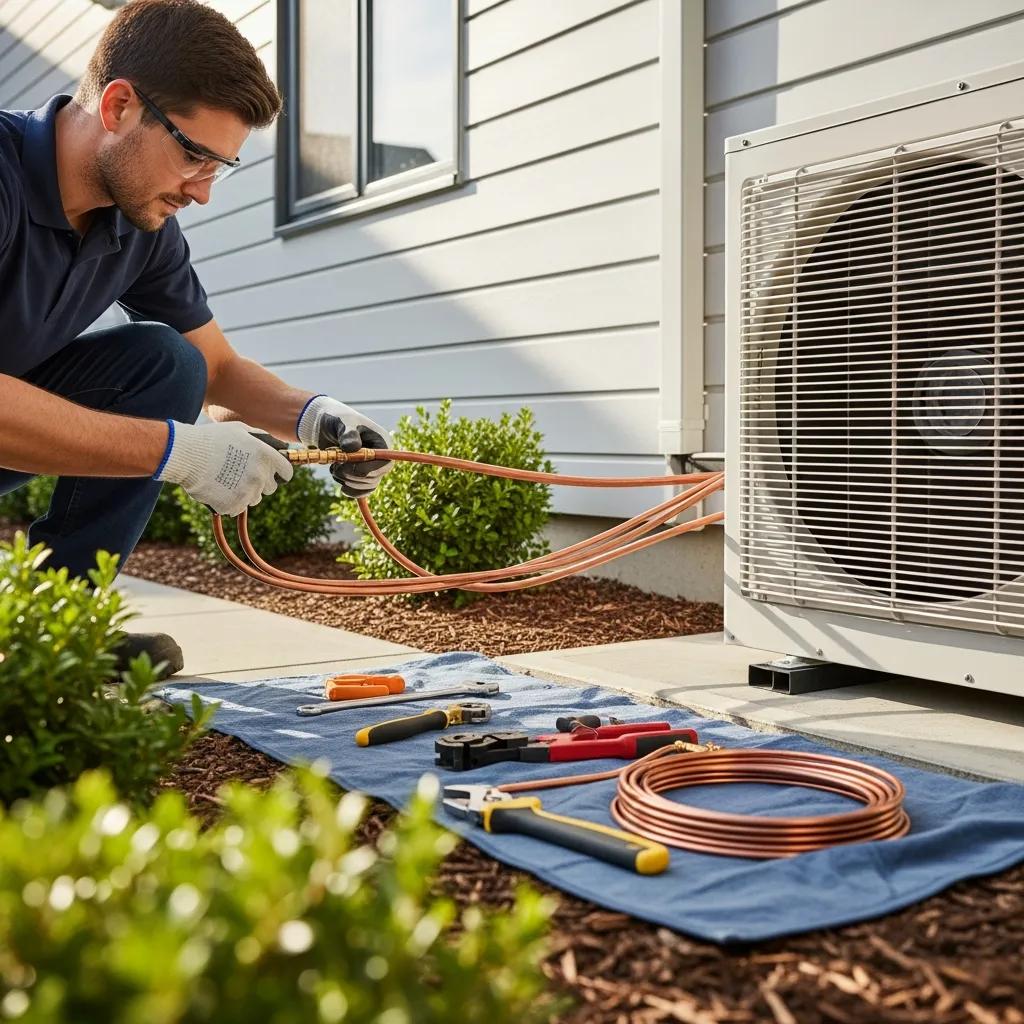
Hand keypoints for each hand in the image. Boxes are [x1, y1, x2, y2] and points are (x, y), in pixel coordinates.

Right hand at [154, 420, 292, 515]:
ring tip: (226, 480)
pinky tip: (218, 490)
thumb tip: (277, 446)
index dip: (279, 473)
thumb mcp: (240, 430)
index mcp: (267, 456)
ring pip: (254, 499)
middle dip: (259, 483)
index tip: (273, 475)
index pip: (287, 473)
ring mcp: (248, 492)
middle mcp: (261, 475)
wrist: (185, 454)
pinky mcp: (235, 505)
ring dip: (245, 493)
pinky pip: (238, 508)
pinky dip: (230, 502)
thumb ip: (261, 439)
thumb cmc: (211, 439)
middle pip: (270, 488)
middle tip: (241, 475)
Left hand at [296, 395, 393, 497]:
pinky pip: (361, 491)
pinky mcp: (363, 477)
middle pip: (373, 478)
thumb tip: (352, 447)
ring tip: (333, 468)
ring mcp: (373, 469)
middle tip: (334, 466)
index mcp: (382, 443)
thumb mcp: (343, 422)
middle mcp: (381, 458)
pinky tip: (340, 483)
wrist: (327, 427)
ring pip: (366, 486)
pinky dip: (349, 490)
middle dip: (351, 475)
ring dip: (347, 481)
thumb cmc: (338, 420)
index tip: (344, 465)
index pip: (384, 463)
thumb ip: (349, 433)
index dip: (366, 469)